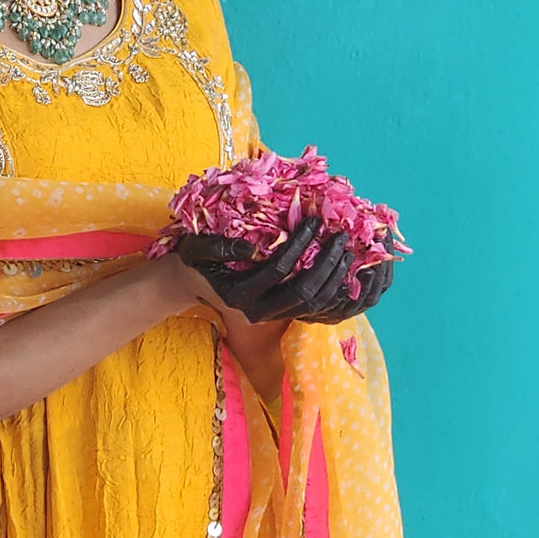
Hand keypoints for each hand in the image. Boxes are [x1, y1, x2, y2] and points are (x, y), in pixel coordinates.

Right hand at [173, 218, 389, 324]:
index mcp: (237, 295)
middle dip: (325, 265)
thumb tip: (252, 246)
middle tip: (340, 238)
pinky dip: (330, 289)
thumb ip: (218, 247)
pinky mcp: (279, 314)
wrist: (192, 282)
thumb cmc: (195, 258)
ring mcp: (269, 316)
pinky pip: (312, 307)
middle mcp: (256, 312)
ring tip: (345, 251)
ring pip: (312, 305)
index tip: (314, 221)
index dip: (298, 245)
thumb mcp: (196, 248)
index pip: (277, 270)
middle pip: (302, 293)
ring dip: (332, 279)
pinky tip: (340, 267)